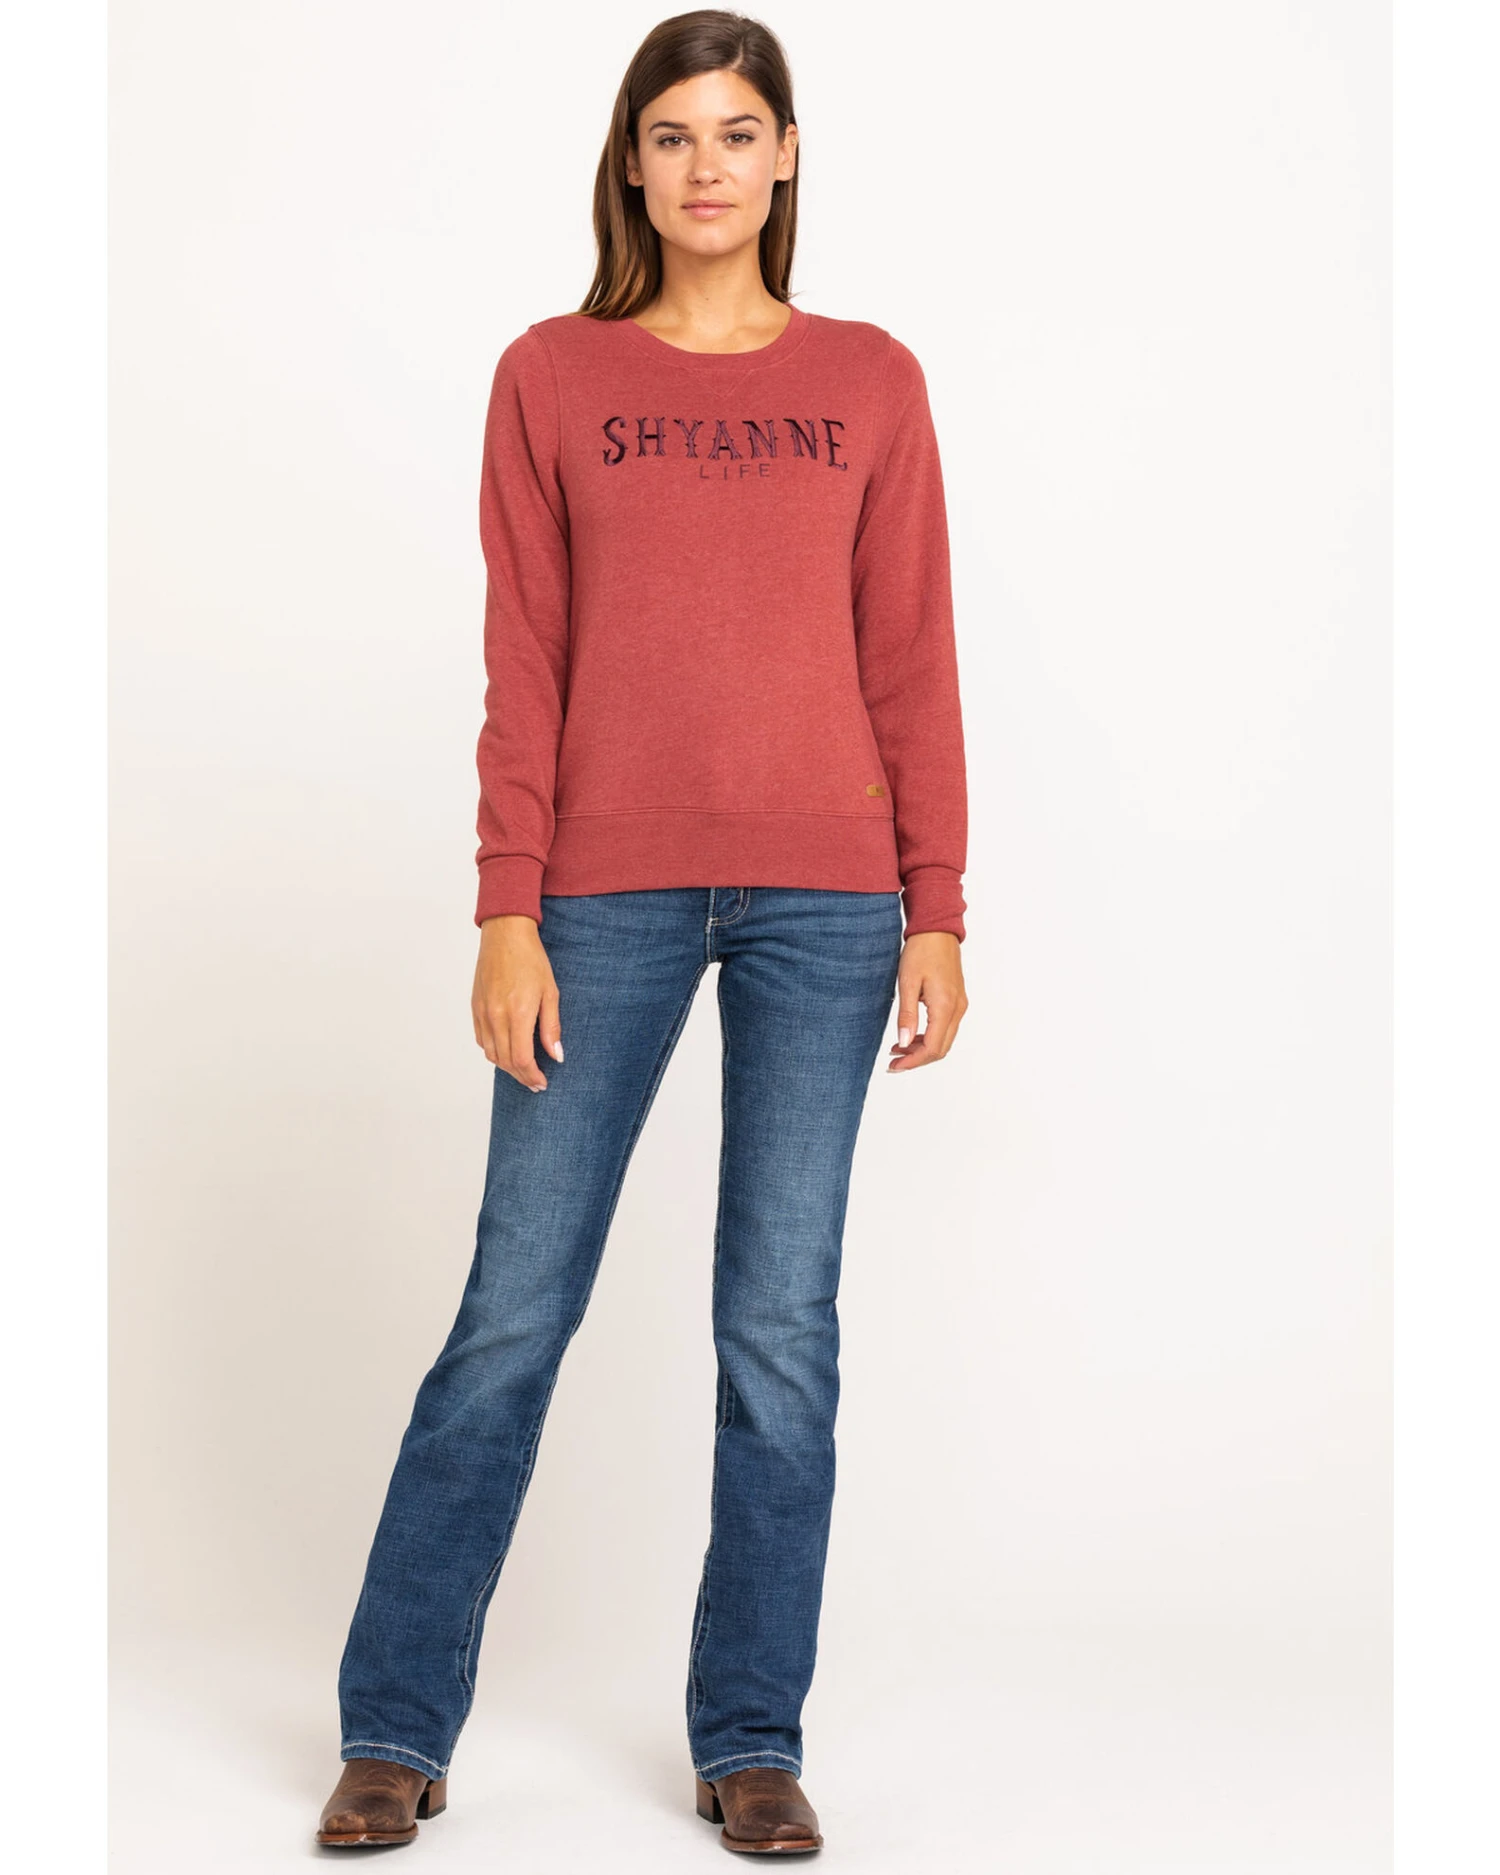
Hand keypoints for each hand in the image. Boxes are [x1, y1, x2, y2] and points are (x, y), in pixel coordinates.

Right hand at [472, 915, 563, 1090]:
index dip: (532, 1076)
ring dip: (507, 1067)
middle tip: (535, 1083)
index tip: (542, 1082)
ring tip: (523, 1070)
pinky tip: (507, 1051)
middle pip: (506, 1062)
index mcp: (517, 1013)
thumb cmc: (531, 959)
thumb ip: (552, 1027)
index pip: (522, 1059)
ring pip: (491, 1054)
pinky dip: (494, 1052)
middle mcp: (496, 1016)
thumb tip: (556, 1056)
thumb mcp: (550, 992)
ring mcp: (482, 1012)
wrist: (504, 935)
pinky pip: (482, 1040)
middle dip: (522, 1077)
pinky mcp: (475, 1007)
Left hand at [887, 931, 967, 1072]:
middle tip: (893, 1062)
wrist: (937, 930)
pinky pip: (945, 1028)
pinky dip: (929, 1037)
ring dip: (922, 1049)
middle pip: (940, 1049)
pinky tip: (911, 1035)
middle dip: (917, 1060)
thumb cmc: (921, 951)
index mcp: (945, 1006)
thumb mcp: (907, 983)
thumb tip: (904, 1044)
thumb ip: (907, 1015)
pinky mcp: (957, 1000)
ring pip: (944, 1040)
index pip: (932, 1048)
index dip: (913, 1061)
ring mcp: (959, 1005)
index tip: (894, 1066)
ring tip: (898, 1049)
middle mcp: (957, 1009)